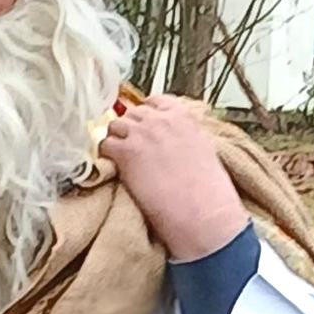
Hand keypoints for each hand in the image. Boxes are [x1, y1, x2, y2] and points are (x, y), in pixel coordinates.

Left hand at [99, 94, 248, 261]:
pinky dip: (105, 155)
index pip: (155, 101)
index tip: (143, 125)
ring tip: (121, 159)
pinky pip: (104, 145)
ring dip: (116, 140)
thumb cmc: (209, 191)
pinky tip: (114, 168)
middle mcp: (161, 119)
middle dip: (130, 128)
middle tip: (131, 146)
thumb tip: (173, 140)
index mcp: (184, 116)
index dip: (146, 114)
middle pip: (132, 113)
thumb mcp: (204, 149)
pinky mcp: (125, 152)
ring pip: (114, 126)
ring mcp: (141, 134)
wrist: (202, 212)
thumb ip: (185, 135)